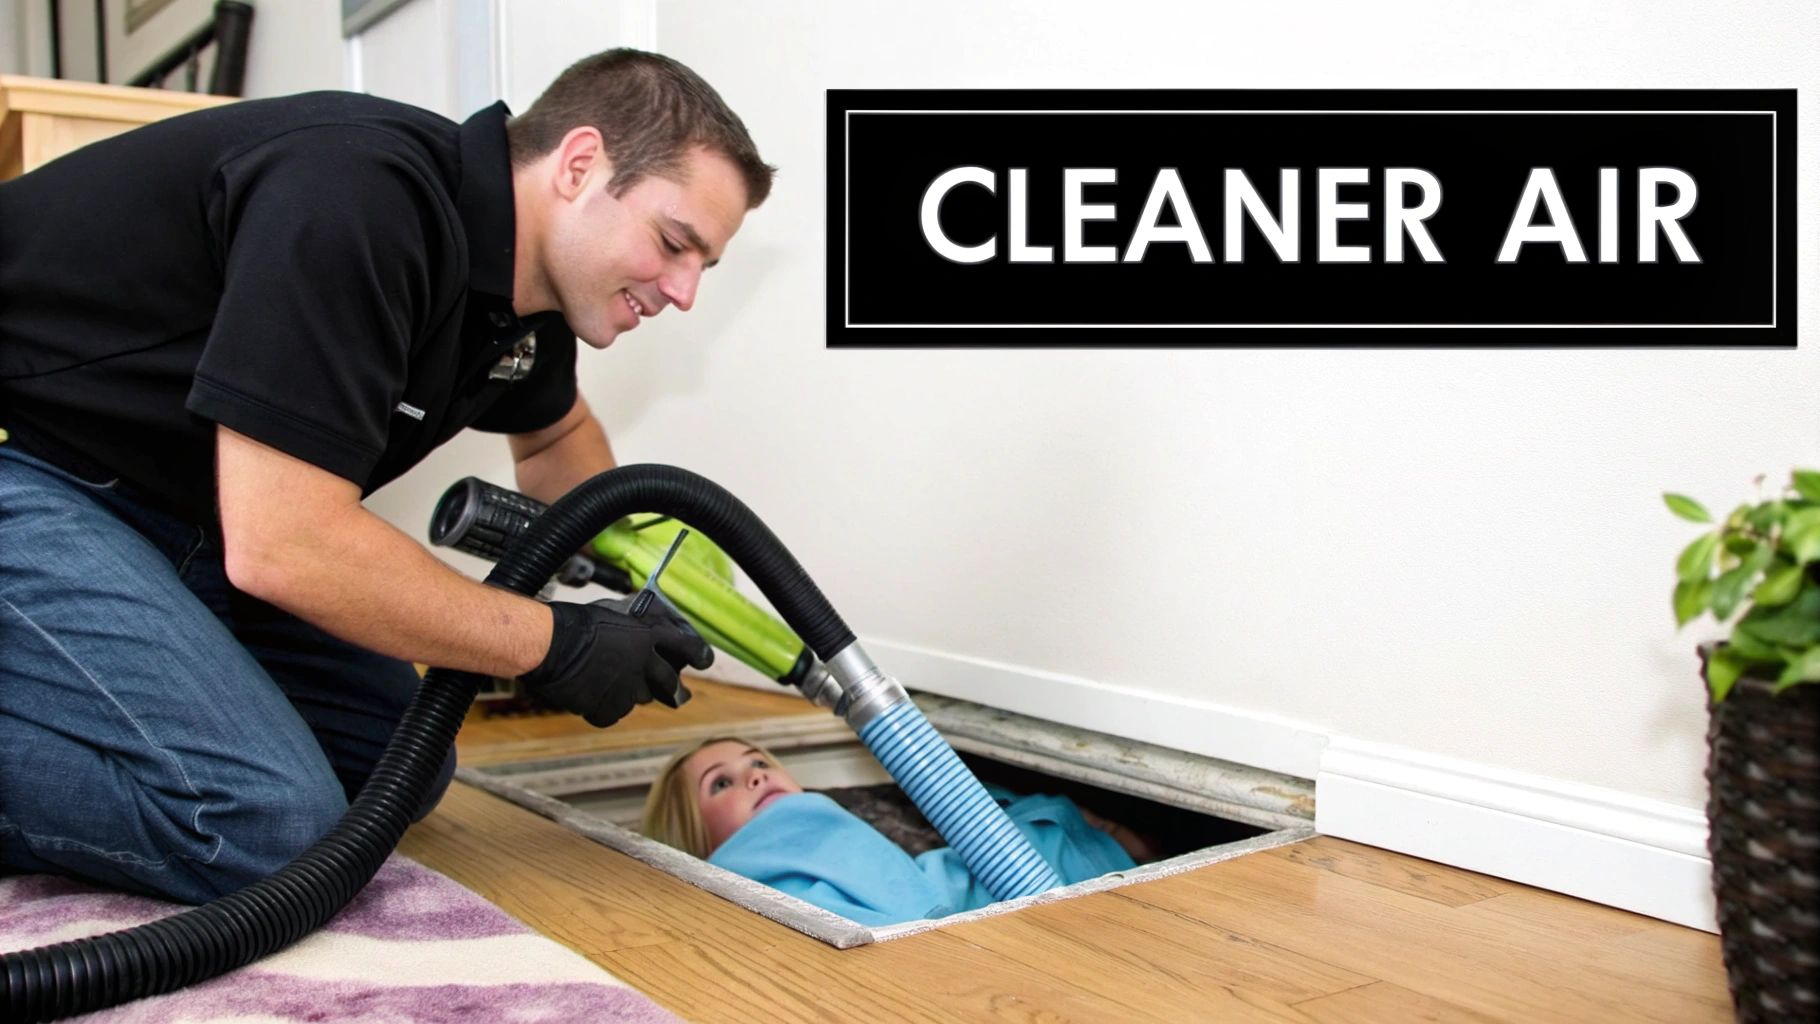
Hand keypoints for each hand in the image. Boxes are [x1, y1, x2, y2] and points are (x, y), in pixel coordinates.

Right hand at [520, 598, 713, 726]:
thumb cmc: (574, 622)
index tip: (705, 660)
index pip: (686, 645)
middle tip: (680, 694)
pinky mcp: (608, 709)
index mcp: (647, 636)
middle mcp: (644, 665)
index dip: (699, 653)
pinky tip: (592, 698)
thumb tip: (642, 623)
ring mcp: (627, 689)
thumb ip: (634, 625)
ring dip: (632, 694)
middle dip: (674, 689)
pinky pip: (613, 713)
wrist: (548, 644)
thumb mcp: (612, 613)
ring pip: (640, 698)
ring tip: (613, 685)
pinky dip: (606, 708)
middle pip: (668, 682)